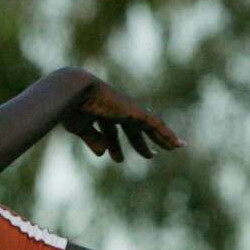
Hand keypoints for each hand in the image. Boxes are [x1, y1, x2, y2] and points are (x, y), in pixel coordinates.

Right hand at [62, 75, 184, 162]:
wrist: (75, 92)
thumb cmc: (72, 109)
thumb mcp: (81, 129)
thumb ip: (93, 140)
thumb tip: (102, 154)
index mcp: (103, 114)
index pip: (112, 132)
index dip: (115, 146)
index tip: (117, 158)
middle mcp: (118, 110)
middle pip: (134, 129)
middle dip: (141, 143)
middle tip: (150, 155)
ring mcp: (128, 110)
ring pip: (151, 126)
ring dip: (162, 138)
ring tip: (174, 148)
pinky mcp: (135, 112)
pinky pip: (156, 124)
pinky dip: (167, 134)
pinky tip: (177, 144)